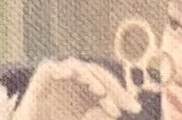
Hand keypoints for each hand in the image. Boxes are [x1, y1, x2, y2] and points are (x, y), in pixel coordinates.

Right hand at [20, 61, 136, 119]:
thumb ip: (100, 114)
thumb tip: (120, 109)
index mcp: (88, 86)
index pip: (108, 84)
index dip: (123, 95)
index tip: (136, 109)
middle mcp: (76, 77)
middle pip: (98, 74)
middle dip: (112, 89)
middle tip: (122, 107)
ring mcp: (61, 72)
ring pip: (80, 68)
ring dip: (91, 78)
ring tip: (100, 93)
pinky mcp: (45, 72)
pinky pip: (56, 67)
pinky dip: (66, 71)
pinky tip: (76, 79)